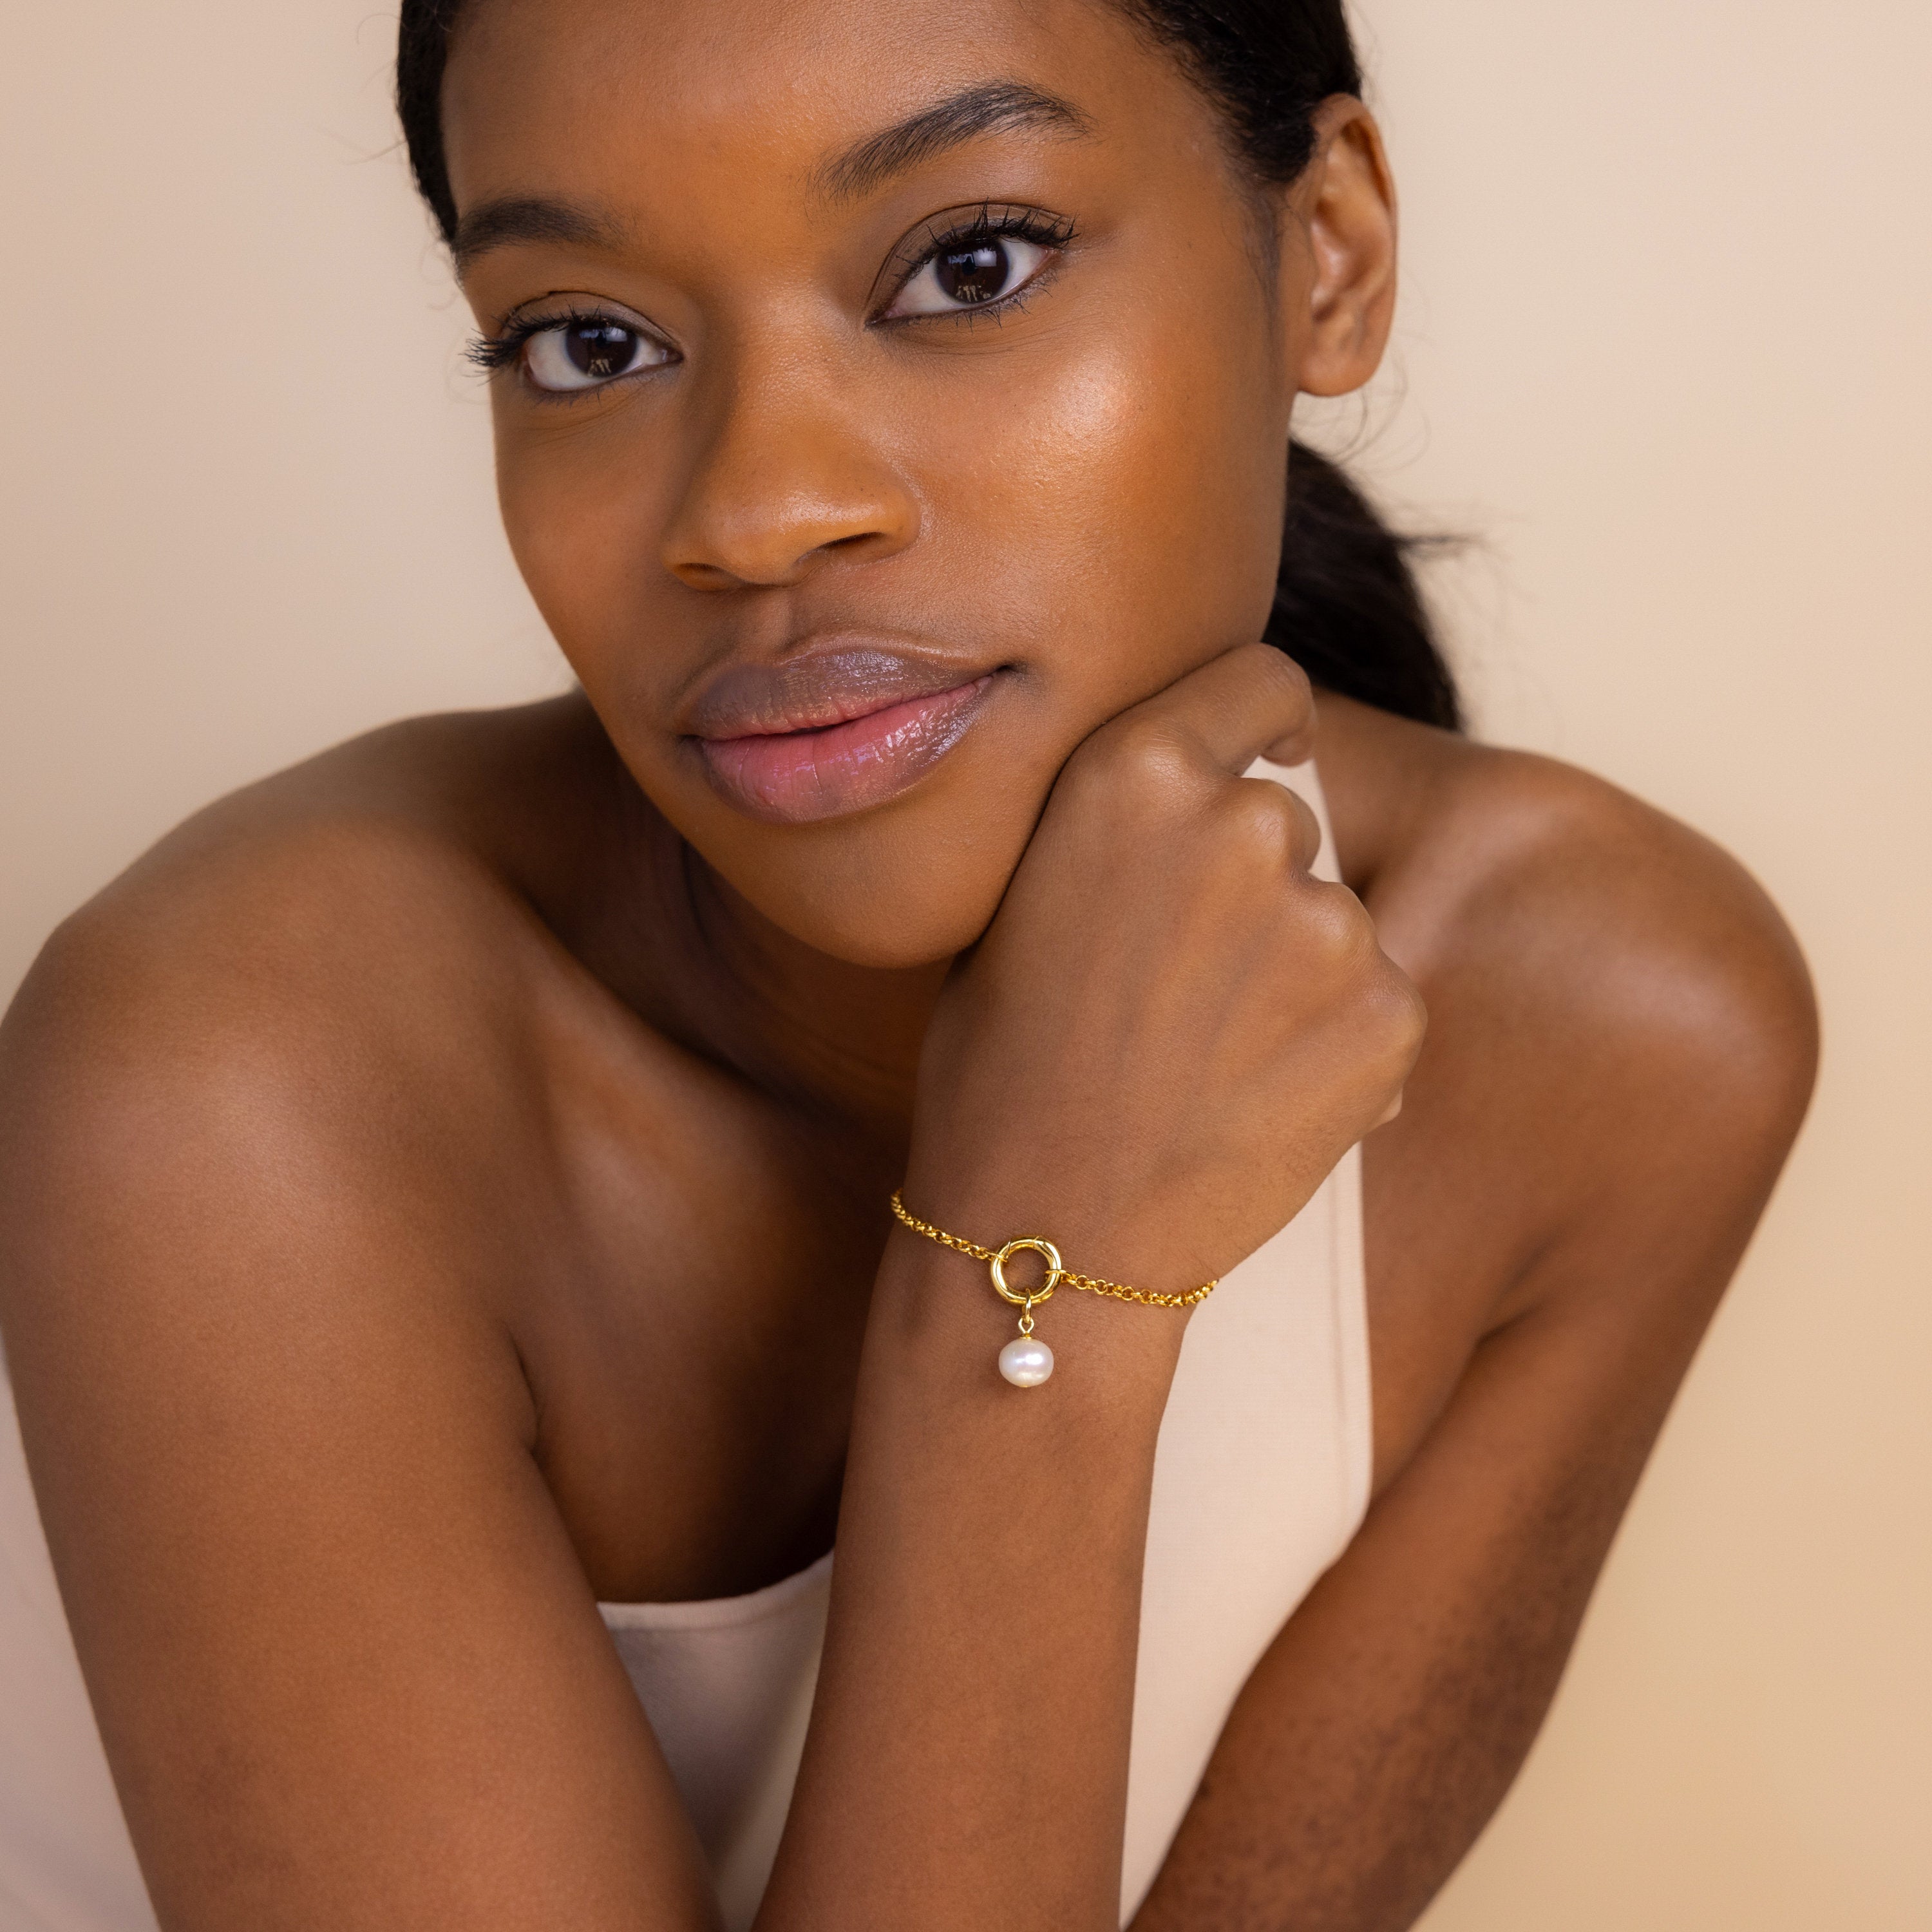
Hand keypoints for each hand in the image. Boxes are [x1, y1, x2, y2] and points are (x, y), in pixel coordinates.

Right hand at [905, 645, 1422, 1291]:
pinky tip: (1255, 1101)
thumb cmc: (1001, 1071)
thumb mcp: (1018, 902)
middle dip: (1250, 883)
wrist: (1044, 1231)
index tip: (1264, 755)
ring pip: (1332, 918)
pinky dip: (1338, 1046)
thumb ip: (1117, 827)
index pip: (1261, 680)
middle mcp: (1247, 824)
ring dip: (1292, 972)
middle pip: (1287, 819)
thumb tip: (1192, 794)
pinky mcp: (1389, 1015)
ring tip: (1207, 1058)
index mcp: (1137, 773)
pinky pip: (1379, 1003)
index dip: (1261, 722)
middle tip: (1178, 983)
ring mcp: (1328, 923)